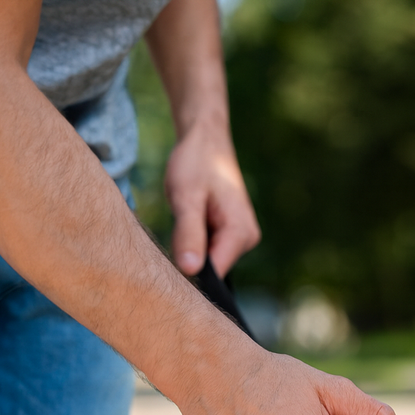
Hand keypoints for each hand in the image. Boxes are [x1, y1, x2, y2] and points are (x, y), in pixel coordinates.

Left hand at [165, 120, 259, 277]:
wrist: (205, 140)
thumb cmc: (195, 163)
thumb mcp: (186, 198)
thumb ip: (189, 234)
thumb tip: (189, 271)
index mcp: (240, 233)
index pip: (215, 274)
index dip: (189, 271)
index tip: (167, 261)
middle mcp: (247, 239)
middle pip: (212, 270)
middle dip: (188, 259)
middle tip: (169, 236)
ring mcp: (240, 237)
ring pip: (208, 260)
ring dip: (189, 248)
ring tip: (178, 223)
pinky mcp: (230, 234)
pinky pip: (209, 250)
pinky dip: (192, 242)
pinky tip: (184, 224)